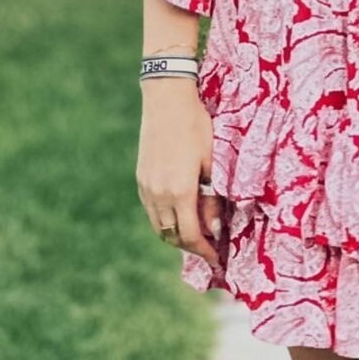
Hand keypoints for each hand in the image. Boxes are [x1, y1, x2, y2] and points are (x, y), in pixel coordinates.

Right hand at [136, 80, 222, 266]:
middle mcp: (158, 194)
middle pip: (173, 236)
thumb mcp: (212, 161)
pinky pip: (152, 212)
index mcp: (179, 191)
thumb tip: (214, 228)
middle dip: (192, 248)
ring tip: (196, 236)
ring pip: (159, 227)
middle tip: (210, 250)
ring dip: (177, 237)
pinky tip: (180, 216)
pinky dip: (166, 221)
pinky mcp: (141, 179)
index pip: (191, 236)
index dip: (205, 251)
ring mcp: (146, 187)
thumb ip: (212, 198)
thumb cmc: (197, 127)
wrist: (166, 100)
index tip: (217, 259)